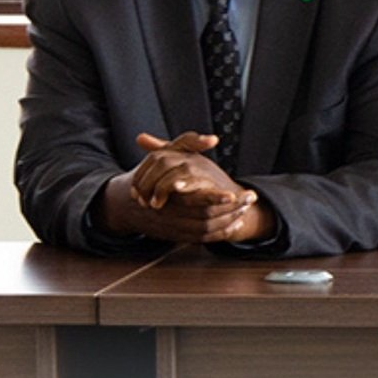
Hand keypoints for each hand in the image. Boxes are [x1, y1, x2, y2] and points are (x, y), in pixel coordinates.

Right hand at [95, 132, 275, 243]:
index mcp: (169, 192)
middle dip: (231, 209)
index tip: (234, 194)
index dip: (217, 198)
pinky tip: (236, 224)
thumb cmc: (151, 174)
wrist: (127, 204)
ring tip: (246, 209)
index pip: (197, 199)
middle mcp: (171, 213)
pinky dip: (222, 233)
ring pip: (207, 229)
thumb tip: (212, 138)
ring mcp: (174, 227)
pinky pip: (204, 238)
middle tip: (250, 199)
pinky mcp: (179, 236)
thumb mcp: (167, 154)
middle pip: (206, 216)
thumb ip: (189, 144)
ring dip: (229, 220)